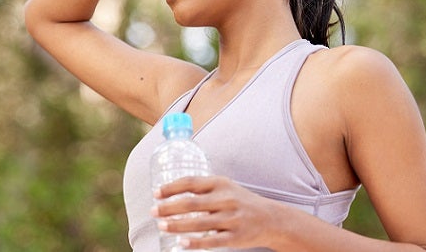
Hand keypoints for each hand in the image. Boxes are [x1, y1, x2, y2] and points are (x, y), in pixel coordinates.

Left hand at [151, 176, 285, 249]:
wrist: (272, 219)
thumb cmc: (241, 201)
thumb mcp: (226, 187)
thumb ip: (203, 188)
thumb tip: (171, 193)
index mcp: (221, 184)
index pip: (191, 182)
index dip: (171, 188)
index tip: (156, 193)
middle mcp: (226, 200)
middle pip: (192, 203)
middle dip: (169, 207)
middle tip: (153, 211)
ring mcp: (231, 219)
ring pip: (199, 223)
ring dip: (177, 225)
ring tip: (161, 225)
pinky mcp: (235, 237)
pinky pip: (212, 241)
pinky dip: (195, 242)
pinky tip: (181, 242)